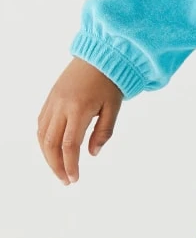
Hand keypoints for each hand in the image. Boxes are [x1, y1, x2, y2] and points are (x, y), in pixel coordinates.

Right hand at [37, 57, 123, 184]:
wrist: (99, 57)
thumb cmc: (110, 83)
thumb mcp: (113, 108)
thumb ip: (103, 132)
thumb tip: (92, 154)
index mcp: (79, 110)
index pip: (69, 145)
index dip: (70, 165)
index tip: (74, 178)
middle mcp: (61, 106)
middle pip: (50, 143)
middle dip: (56, 165)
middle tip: (66, 180)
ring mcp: (53, 102)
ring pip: (42, 135)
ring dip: (48, 155)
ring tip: (59, 169)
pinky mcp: (50, 99)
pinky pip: (41, 124)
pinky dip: (43, 140)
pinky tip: (52, 150)